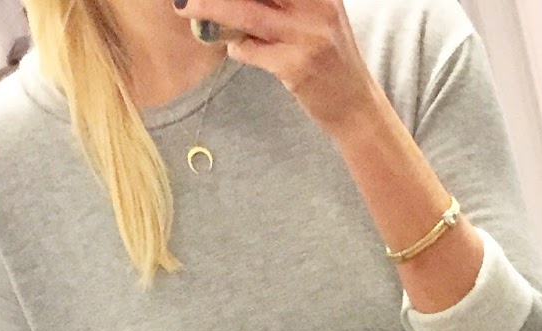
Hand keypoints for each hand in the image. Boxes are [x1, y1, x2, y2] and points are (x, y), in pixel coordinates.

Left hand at [176, 0, 377, 134]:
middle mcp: (318, 6)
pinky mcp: (296, 67)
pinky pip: (249, 49)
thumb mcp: (316, 16)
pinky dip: (236, 46)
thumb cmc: (330, 59)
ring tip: (185, 7)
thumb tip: (230, 0)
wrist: (356, 108)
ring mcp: (308, 36)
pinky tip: (237, 47)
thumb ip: (282, 1)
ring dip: (208, 7)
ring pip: (243, 11)